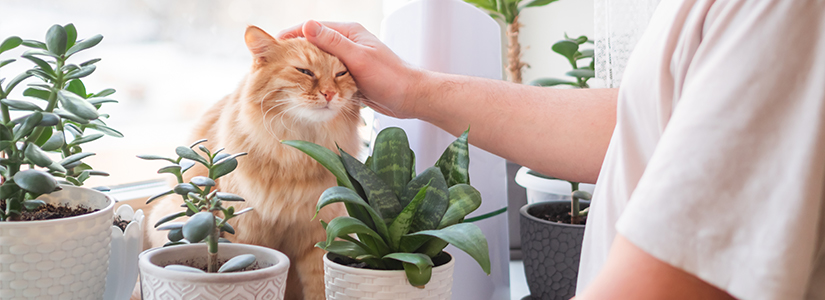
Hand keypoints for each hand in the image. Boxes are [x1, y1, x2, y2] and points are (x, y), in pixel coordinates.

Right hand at [278, 21, 420, 118]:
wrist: (411, 98)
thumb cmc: (390, 78)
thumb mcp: (358, 59)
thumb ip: (333, 43)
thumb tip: (308, 26)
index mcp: (349, 32)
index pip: (313, 29)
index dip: (292, 36)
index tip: (273, 46)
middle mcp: (348, 44)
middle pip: (314, 44)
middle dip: (294, 52)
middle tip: (272, 63)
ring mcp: (349, 60)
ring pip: (319, 61)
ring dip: (304, 67)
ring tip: (283, 76)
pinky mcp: (351, 76)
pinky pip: (328, 74)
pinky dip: (316, 79)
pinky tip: (304, 87)